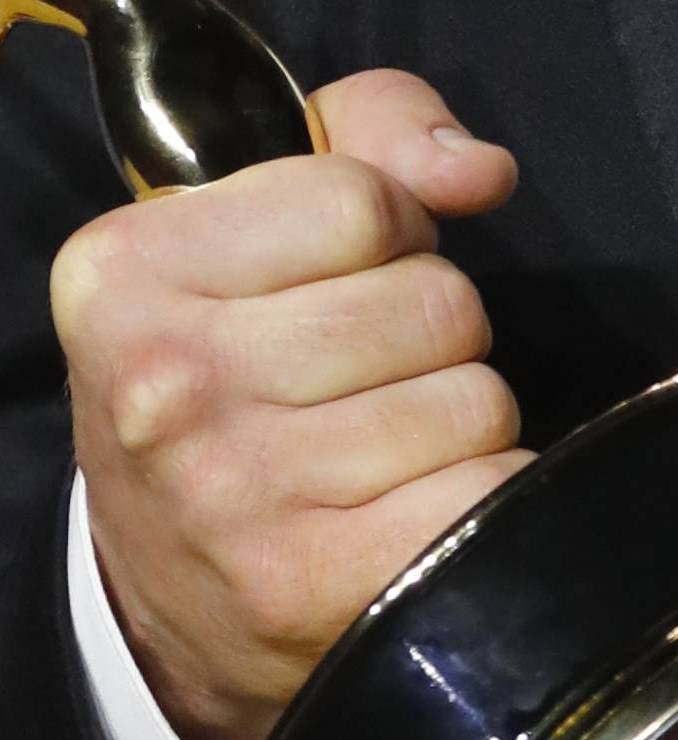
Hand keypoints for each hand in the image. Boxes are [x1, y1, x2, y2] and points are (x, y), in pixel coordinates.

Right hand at [52, 68, 525, 739]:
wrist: (165, 606)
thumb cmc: (225, 379)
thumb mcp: (250, 227)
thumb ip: (370, 134)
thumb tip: (480, 170)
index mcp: (127, 272)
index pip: (363, 200)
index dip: (389, 231)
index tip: (339, 278)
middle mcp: (168, 384)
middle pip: (434, 301)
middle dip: (428, 331)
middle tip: (357, 380)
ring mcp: (239, 495)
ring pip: (474, 397)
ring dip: (457, 419)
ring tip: (376, 450)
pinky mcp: (314, 586)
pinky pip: (489, 491)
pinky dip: (479, 494)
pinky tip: (409, 512)